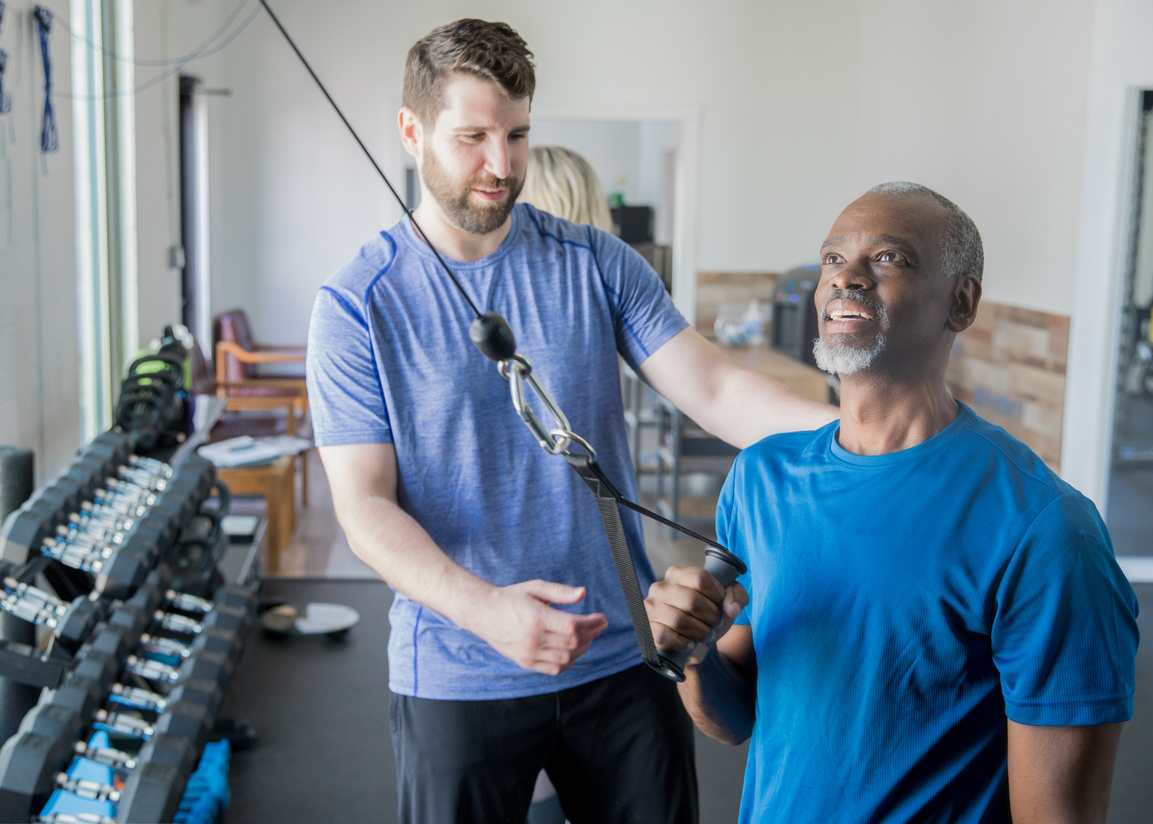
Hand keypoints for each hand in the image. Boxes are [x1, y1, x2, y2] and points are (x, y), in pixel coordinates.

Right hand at [471, 580, 608, 675]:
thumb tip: (583, 593)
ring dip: (583, 649)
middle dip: (592, 634)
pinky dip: (569, 662)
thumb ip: (560, 591)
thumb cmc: (511, 597)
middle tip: (600, 625)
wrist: (483, 613)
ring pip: (567, 659)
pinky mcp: (526, 662)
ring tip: (589, 637)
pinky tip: (574, 651)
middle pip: (573, 643)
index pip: (573, 626)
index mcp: (536, 618)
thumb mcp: (535, 588)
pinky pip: (554, 669)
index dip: (592, 623)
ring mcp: (529, 654)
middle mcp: (533, 639)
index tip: (601, 618)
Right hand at [645, 565, 747, 663]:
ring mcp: (651, 608)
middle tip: (715, 624)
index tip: (722, 606)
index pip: (701, 578)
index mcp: (678, 574)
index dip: (718, 595)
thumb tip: (730, 609)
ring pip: (679, 621)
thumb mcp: (727, 601)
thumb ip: (736, 596)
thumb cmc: (708, 614)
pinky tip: (689, 643)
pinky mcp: (648, 628)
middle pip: (692, 601)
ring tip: (704, 635)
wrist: (694, 640)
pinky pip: (664, 636)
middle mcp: (661, 587)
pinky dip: (682, 644)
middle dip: (711, 617)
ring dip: (700, 632)